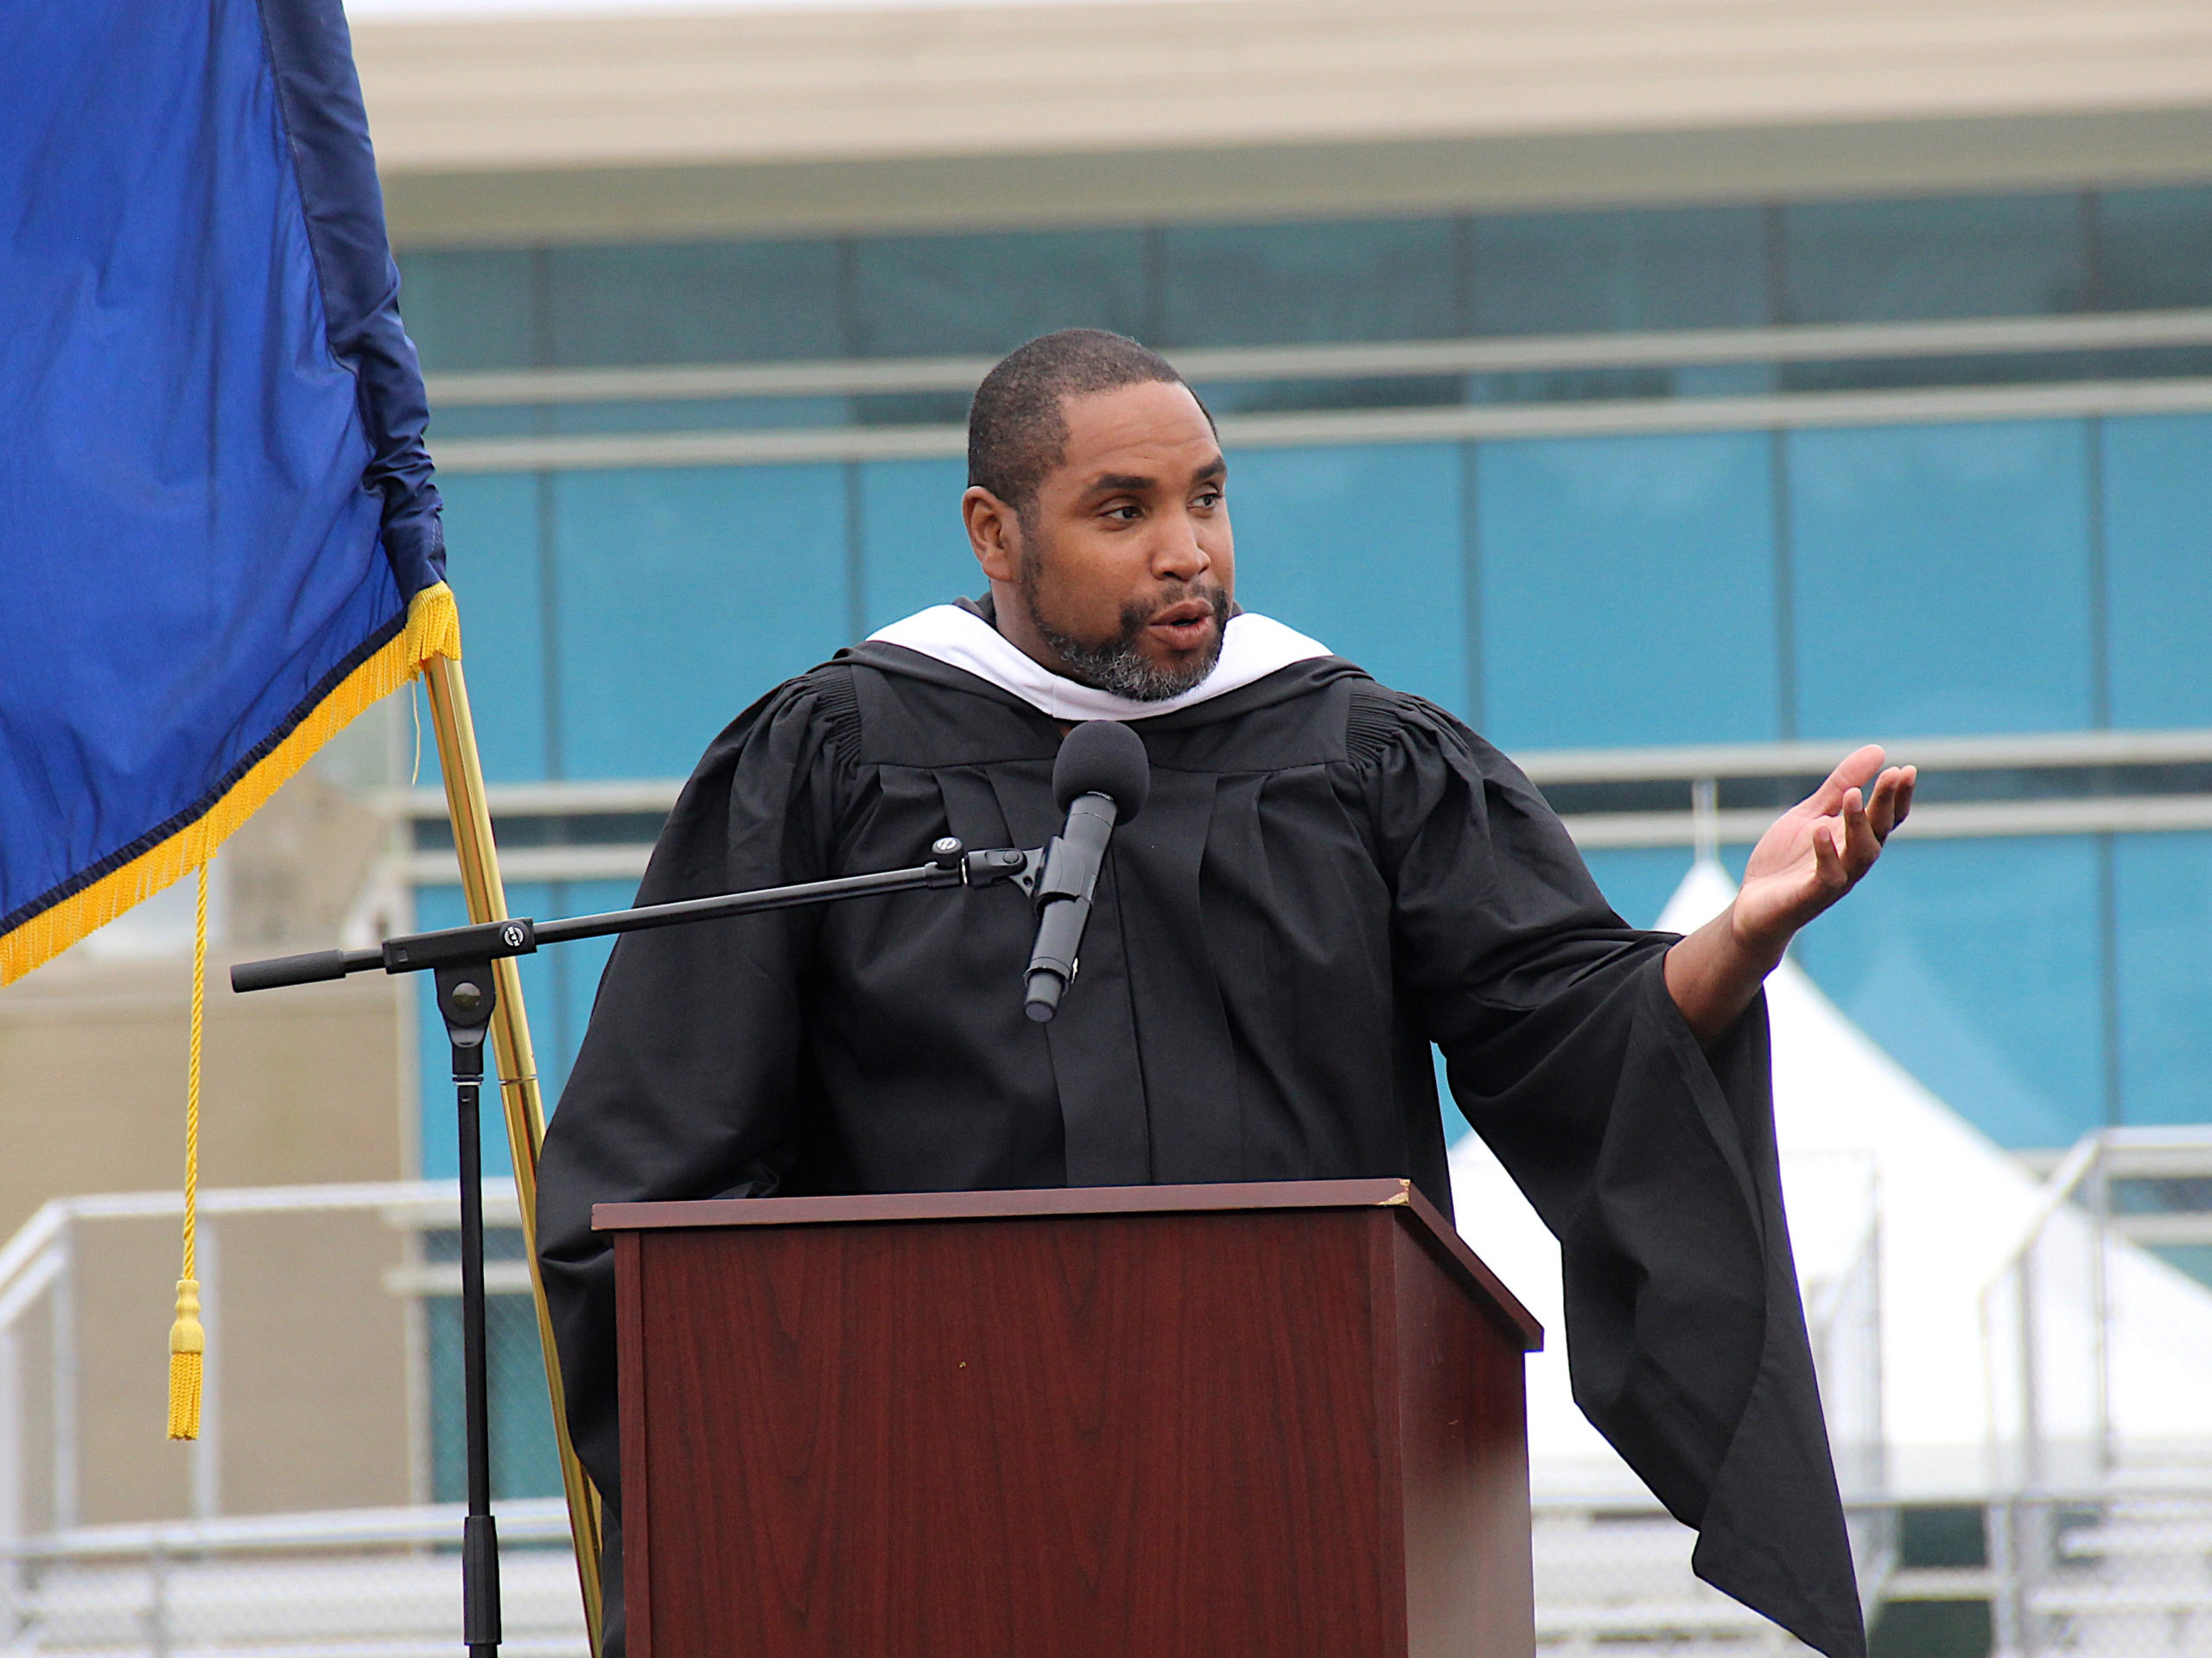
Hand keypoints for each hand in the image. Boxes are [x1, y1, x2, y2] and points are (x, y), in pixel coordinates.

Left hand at [1730, 745, 1915, 961]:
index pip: (1887, 817)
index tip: (1905, 769)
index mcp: (1855, 840)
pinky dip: (1826, 853)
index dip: (1899, 796)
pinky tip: (1820, 829)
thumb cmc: (1787, 860)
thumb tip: (1879, 751)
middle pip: (1879, 831)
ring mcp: (1835, 879)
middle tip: (1894, 774)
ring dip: (1858, 823)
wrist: (1754, 905)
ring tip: (1852, 795)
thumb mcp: (1812, 813)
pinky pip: (1827, 876)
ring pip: (1860, 853)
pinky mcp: (1811, 896)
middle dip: (1887, 802)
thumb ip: (1840, 785)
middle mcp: (1852, 860)